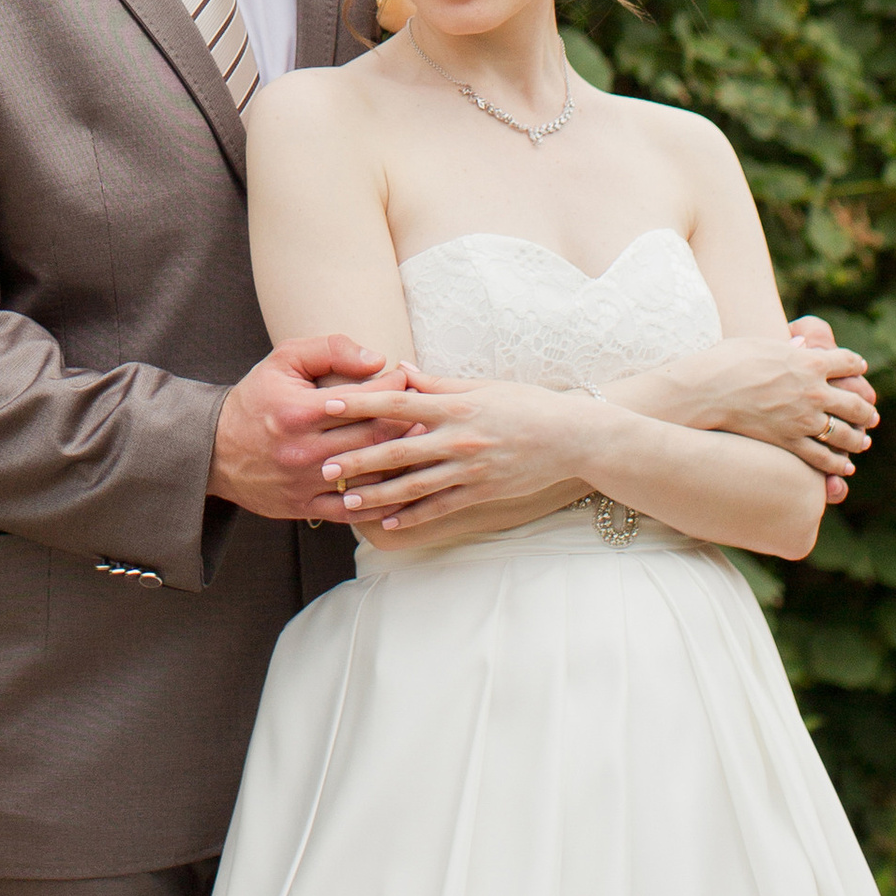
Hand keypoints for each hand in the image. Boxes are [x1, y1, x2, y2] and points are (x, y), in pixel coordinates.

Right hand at [209, 337, 430, 522]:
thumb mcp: (283, 360)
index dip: (393, 388)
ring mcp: (305, 482)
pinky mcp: (305, 506)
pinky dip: (381, 502)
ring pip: (370, 477)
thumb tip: (375, 359)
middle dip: (406, 423)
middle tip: (425, 411)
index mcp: (299, 411)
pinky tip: (400, 490)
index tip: (406, 378)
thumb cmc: (255, 399)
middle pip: (373, 439)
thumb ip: (329, 350)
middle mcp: (304, 450)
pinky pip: (353, 510)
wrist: (214, 450)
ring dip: (401, 463)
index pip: (363, 400)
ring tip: (421, 447)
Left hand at [315, 373, 586, 534]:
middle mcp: (458, 440)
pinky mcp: (481, 493)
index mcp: (455, 407)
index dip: (361, 404)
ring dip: (376, 496)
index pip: (397, 404)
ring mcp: (469, 470)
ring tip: (346, 502)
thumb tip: (400, 371)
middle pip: (396, 451)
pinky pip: (439, 508)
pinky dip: (412, 517)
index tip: (329, 405)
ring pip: (413, 486)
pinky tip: (388, 523)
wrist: (572, 438)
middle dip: (357, 460)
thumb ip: (438, 384)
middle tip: (323, 466)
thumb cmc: (527, 405)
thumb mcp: (483, 386)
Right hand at [638, 328, 875, 496]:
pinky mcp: (791, 444)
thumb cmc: (727, 361)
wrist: (707, 392)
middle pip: (855, 402)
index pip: (848, 362)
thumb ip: (787, 349)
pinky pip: (824, 458)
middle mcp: (814, 392)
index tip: (860, 368)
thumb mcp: (760, 345)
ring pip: (846, 434)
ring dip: (858, 438)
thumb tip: (802, 346)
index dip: (856, 365)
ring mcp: (804, 420)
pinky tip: (844, 465)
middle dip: (866, 409)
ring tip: (863, 441)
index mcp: (809, 362)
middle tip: (871, 415)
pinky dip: (838, 463)